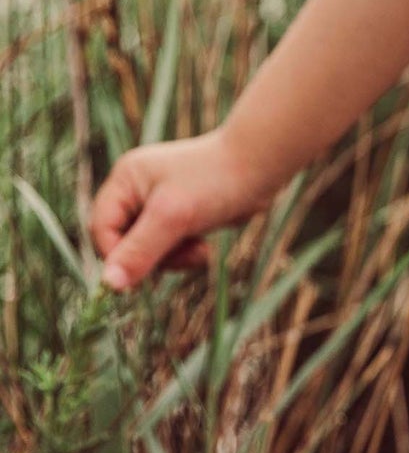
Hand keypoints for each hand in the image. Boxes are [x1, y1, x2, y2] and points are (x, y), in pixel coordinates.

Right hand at [89, 128, 273, 290]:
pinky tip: (204, 247)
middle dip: (151, 257)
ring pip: (148, 249)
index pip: (101, 229)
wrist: (262, 166)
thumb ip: (140, 251)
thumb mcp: (173, 218)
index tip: (141, 275)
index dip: (117, 255)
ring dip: (172, 258)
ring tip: (199, 251)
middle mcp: (136, 189)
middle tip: (181, 257)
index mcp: (125, 180)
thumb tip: (109, 286)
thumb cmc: (216, 182)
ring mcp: (158, 202)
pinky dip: (185, 252)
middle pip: (123, 242)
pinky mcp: (180, 214)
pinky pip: (169, 246)